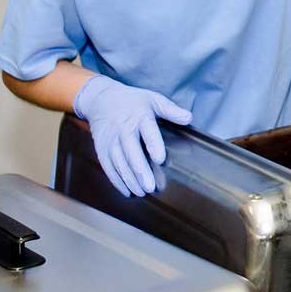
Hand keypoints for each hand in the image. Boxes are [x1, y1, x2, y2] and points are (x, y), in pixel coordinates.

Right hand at [73, 75, 191, 196]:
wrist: (101, 100)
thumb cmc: (133, 101)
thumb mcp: (153, 99)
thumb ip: (171, 110)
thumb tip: (189, 118)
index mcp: (139, 116)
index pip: (147, 132)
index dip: (154, 145)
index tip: (160, 159)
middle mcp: (123, 129)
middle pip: (131, 152)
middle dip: (140, 170)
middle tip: (151, 186)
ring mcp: (111, 140)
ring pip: (119, 162)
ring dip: (129, 179)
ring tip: (142, 192)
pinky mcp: (102, 149)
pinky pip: (108, 167)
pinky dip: (117, 180)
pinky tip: (127, 191)